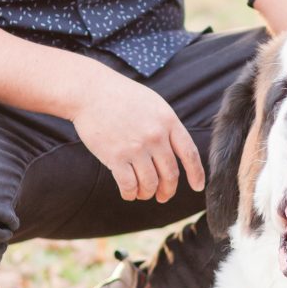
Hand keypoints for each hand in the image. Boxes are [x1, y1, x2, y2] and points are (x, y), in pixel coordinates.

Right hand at [70, 69, 204, 202]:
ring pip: (150, 183)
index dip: (196, 174)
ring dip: (147, 193)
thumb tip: (175, 150)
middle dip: (168, 190)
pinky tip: (128, 193)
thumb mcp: (153, 103)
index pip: (189, 153)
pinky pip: (129, 185)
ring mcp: (136, 147)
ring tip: (143, 193)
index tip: (197, 187)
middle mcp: (156, 136)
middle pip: (171, 173)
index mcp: (168, 121)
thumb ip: (166, 125)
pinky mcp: (116, 156)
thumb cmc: (120, 96)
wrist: (89, 91)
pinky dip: (130, 194)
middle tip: (163, 196)